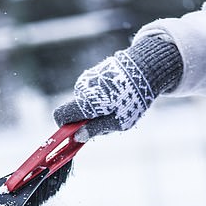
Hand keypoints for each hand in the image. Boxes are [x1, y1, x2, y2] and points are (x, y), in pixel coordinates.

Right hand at [53, 36, 181, 141]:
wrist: (145, 68)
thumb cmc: (133, 99)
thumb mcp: (117, 122)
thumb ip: (95, 130)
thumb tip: (77, 137)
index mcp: (85, 102)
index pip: (60, 115)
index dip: (64, 127)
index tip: (77, 133)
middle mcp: (81, 89)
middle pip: (75, 111)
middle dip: (87, 120)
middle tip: (109, 121)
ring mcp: (87, 79)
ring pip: (84, 102)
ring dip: (96, 109)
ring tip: (117, 106)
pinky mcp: (94, 74)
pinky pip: (91, 92)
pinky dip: (101, 98)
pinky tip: (117, 96)